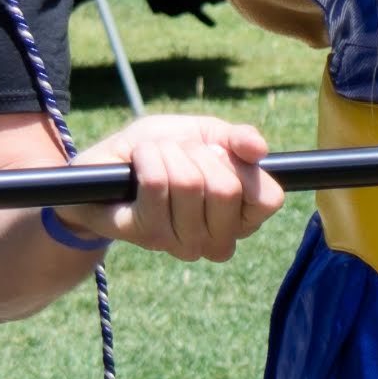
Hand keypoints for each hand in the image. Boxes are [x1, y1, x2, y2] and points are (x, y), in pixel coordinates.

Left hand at [78, 111, 281, 264]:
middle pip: (226, 187)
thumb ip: (238, 140)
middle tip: (181, 155)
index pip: (269, 198)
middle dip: (199, 153)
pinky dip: (147, 157)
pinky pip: (157, 183)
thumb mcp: (206, 135)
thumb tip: (259, 150)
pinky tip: (138, 163)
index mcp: (241, 220)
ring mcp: (182, 243)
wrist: (108, 164)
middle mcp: (217, 242)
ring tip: (155, 158)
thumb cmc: (162, 151)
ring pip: (188, 182)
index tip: (219, 156)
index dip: (244, 166)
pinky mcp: (147, 234)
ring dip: (168, 153)